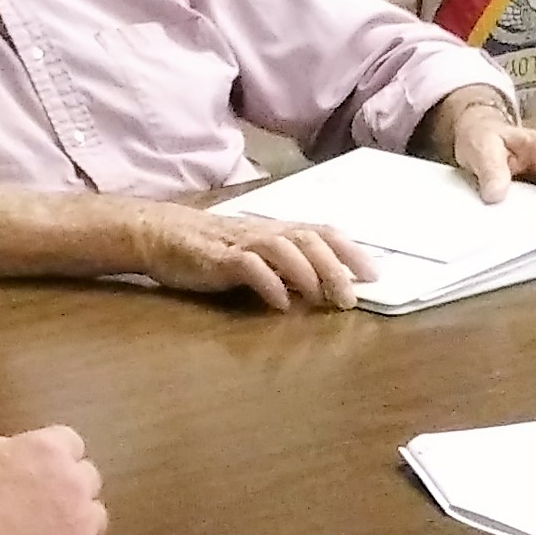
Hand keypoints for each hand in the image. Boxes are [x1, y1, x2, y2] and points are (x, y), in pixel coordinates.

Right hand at [0, 424, 106, 534]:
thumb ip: (4, 450)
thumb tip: (16, 457)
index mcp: (46, 449)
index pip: (71, 444)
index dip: (53, 459)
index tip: (37, 473)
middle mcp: (72, 481)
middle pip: (89, 479)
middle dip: (68, 489)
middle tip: (38, 507)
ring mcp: (80, 523)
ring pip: (96, 517)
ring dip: (76, 523)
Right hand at [137, 203, 376, 310]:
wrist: (161, 234)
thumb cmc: (211, 246)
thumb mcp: (255, 254)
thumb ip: (285, 268)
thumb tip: (320, 289)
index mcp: (277, 229)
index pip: (323, 232)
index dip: (351, 251)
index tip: (374, 275)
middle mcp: (265, 231)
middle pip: (309, 239)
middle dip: (335, 268)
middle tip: (350, 299)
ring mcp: (241, 242)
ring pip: (284, 248)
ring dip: (308, 274)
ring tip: (322, 300)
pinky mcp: (218, 258)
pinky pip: (248, 266)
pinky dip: (269, 284)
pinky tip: (280, 305)